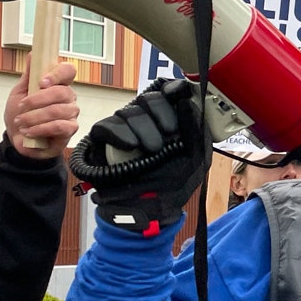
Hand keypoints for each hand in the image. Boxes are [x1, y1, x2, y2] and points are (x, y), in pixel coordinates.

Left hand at [4, 58, 78, 159]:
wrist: (18, 139)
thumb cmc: (21, 114)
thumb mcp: (20, 92)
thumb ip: (29, 75)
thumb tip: (32, 54)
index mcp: (58, 84)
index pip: (68, 71)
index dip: (57, 74)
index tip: (41, 81)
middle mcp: (68, 98)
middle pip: (62, 92)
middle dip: (37, 100)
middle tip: (22, 105)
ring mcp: (71, 114)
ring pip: (58, 110)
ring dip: (34, 116)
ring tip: (21, 122)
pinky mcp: (70, 130)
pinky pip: (59, 126)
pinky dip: (40, 128)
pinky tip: (29, 131)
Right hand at [79, 79, 208, 233]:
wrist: (149, 209)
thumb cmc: (174, 183)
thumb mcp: (195, 157)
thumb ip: (196, 128)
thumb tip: (189, 101)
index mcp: (171, 121)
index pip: (169, 94)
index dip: (174, 91)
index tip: (179, 94)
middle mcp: (148, 120)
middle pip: (150, 98)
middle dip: (162, 113)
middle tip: (171, 134)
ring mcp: (125, 128)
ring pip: (131, 111)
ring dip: (145, 128)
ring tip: (153, 149)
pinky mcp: (104, 139)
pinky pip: (109, 125)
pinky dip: (121, 133)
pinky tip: (131, 145)